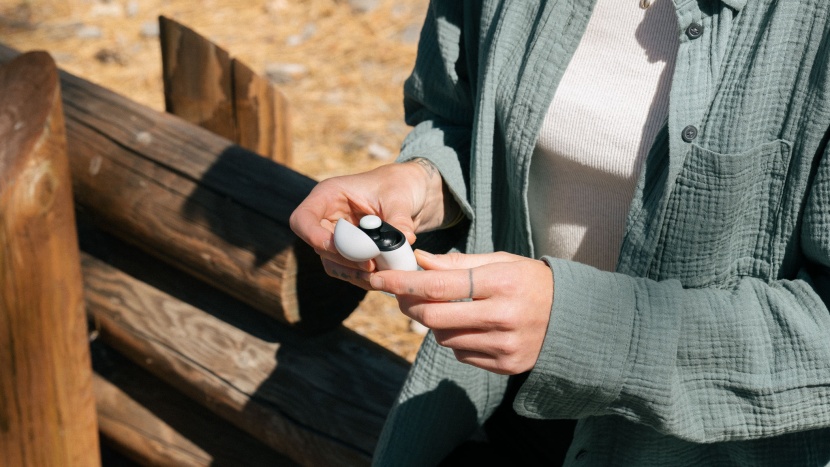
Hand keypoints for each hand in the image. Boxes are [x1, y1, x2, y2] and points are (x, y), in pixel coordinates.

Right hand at [289, 160, 454, 288]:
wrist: (410, 194)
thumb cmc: (399, 186)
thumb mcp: (399, 197)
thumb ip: (399, 218)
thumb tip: (405, 238)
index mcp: (329, 195)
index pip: (302, 219)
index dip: (313, 236)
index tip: (338, 247)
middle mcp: (327, 217)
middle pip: (317, 245)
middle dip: (343, 258)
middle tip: (370, 265)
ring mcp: (335, 236)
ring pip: (331, 262)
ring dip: (352, 272)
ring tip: (378, 275)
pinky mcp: (348, 251)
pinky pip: (346, 269)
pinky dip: (360, 276)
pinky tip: (380, 277)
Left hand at [370, 250, 553, 374]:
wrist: (575, 318)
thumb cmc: (531, 282)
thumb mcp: (499, 262)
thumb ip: (456, 264)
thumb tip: (417, 261)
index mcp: (501, 282)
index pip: (438, 285)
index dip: (403, 283)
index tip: (379, 279)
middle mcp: (503, 316)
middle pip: (433, 317)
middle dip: (410, 305)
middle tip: (404, 295)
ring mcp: (505, 345)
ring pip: (444, 338)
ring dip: (436, 323)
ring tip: (453, 308)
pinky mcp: (507, 365)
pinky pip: (462, 354)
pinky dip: (457, 339)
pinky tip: (474, 327)